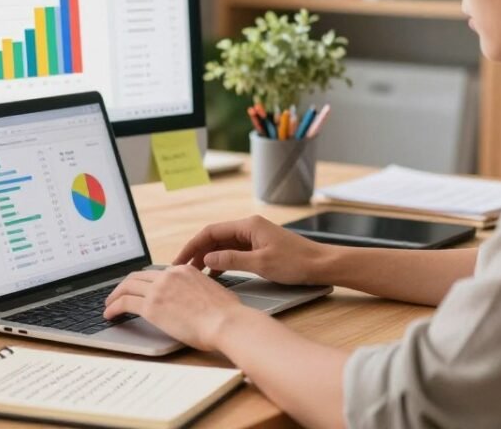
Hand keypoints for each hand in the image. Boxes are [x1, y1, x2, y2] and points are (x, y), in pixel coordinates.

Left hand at [103, 265, 250, 350]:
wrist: (226, 322)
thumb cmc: (227, 314)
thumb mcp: (213, 292)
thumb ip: (198, 291)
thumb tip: (196, 301)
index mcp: (184, 270)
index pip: (156, 273)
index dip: (143, 282)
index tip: (138, 289)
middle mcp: (169, 275)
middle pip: (137, 276)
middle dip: (124, 285)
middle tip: (117, 295)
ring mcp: (159, 289)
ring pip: (127, 287)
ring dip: (114, 296)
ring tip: (109, 305)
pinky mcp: (151, 306)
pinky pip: (124, 303)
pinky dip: (113, 308)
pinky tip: (109, 315)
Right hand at [172, 215, 331, 285]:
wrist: (322, 265)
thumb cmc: (296, 262)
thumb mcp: (261, 263)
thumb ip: (232, 260)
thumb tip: (207, 259)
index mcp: (248, 225)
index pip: (211, 232)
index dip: (192, 245)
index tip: (179, 260)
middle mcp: (249, 227)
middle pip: (215, 237)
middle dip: (197, 252)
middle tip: (183, 270)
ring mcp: (254, 237)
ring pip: (223, 245)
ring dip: (208, 258)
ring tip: (196, 274)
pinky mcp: (259, 247)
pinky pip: (234, 252)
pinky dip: (222, 261)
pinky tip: (216, 274)